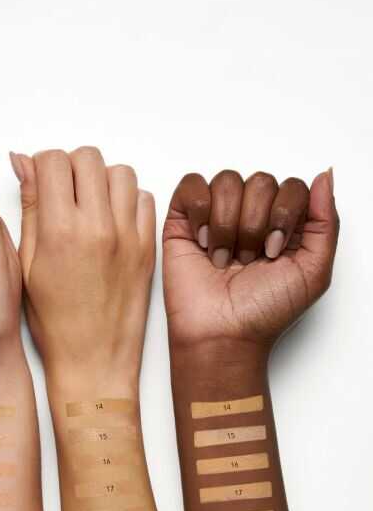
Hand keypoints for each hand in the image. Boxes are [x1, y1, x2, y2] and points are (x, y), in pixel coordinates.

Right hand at [10, 146, 154, 389]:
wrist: (93, 360)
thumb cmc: (55, 323)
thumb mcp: (28, 263)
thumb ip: (30, 208)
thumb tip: (23, 163)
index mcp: (60, 231)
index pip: (53, 161)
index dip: (42, 165)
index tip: (40, 179)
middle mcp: (98, 227)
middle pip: (88, 158)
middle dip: (70, 166)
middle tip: (63, 190)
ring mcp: (128, 236)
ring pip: (120, 172)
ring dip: (101, 179)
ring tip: (89, 203)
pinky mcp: (148, 247)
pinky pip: (144, 199)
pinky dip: (127, 200)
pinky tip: (111, 220)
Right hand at [163, 169, 338, 349]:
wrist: (222, 334)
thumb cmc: (264, 312)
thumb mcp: (314, 272)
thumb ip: (326, 223)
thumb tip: (324, 176)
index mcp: (284, 225)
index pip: (292, 187)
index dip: (284, 214)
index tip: (274, 252)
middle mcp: (252, 216)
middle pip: (260, 182)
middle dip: (254, 225)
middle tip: (247, 260)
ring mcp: (217, 216)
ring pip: (227, 181)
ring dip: (227, 225)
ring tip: (223, 258)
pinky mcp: (184, 221)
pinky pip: (192, 185)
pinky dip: (199, 211)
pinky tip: (203, 242)